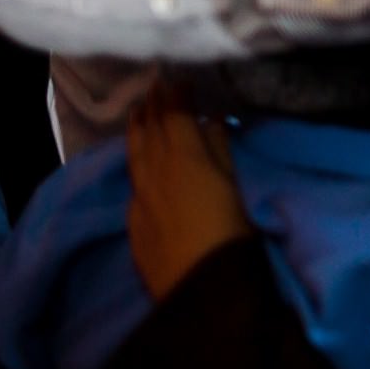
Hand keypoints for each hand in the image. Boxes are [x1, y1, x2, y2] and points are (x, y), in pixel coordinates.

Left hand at [125, 82, 251, 300]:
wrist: (203, 291)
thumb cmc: (233, 232)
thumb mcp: (237, 184)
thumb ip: (221, 149)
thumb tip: (210, 121)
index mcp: (184, 158)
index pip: (174, 115)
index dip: (175, 95)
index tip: (177, 77)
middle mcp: (155, 173)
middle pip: (149, 131)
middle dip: (152, 106)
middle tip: (154, 86)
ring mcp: (141, 200)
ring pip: (134, 155)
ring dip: (136, 129)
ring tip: (137, 111)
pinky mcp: (136, 224)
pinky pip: (132, 181)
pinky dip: (135, 160)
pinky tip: (137, 162)